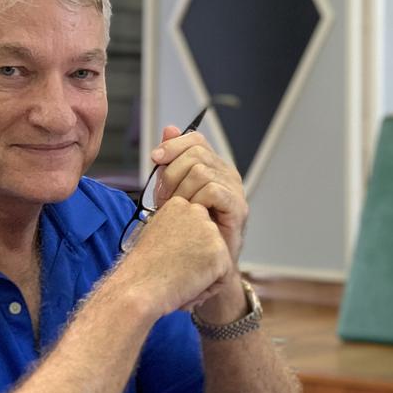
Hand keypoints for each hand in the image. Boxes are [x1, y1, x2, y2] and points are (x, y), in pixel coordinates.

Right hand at [118, 196, 232, 314]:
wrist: (138, 288)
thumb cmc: (141, 269)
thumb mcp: (155, 235)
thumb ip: (176, 231)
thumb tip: (189, 240)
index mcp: (178, 205)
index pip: (195, 230)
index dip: (182, 251)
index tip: (164, 259)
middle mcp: (197, 212)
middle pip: (209, 244)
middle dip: (196, 263)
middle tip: (172, 272)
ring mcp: (211, 232)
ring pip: (218, 261)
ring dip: (202, 276)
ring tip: (178, 280)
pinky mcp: (220, 253)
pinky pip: (223, 278)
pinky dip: (207, 289)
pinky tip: (188, 288)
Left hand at [150, 125, 247, 263]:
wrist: (205, 263)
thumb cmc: (189, 228)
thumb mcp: (173, 191)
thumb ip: (171, 162)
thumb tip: (169, 129)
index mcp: (213, 166)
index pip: (195, 140)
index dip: (174, 145)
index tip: (155, 158)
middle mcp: (227, 174)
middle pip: (195, 154)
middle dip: (172, 173)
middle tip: (162, 197)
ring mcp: (235, 191)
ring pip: (201, 172)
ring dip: (181, 190)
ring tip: (175, 209)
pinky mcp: (237, 209)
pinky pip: (212, 191)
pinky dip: (195, 200)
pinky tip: (190, 214)